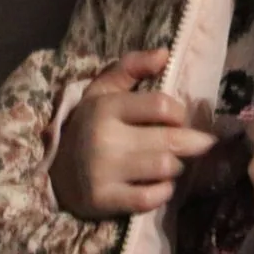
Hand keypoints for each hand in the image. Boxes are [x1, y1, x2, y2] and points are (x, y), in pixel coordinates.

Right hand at [52, 49, 215, 219]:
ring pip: (165, 168)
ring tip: (172, 162)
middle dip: (191, 142)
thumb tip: (165, 53)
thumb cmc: (90, 124)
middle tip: (198, 143)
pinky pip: (151, 198)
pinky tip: (160, 185)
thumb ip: (132, 66)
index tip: (178, 118)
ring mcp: (103, 172)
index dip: (179, 112)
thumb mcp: (103, 90)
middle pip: (170, 140)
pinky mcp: (103, 201)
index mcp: (106, 107)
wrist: (55, 171)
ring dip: (177, 166)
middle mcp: (104, 139)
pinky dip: (163, 192)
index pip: (162, 106)